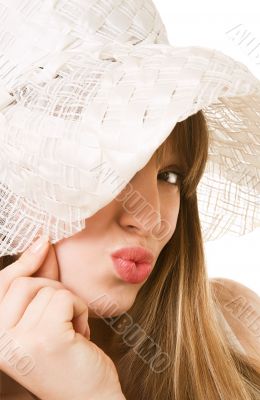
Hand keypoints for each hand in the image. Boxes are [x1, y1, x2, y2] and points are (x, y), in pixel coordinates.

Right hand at [0, 235, 124, 399]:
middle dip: (53, 289)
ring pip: (48, 288)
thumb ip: (39, 283)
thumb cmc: (69, 358)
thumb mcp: (46, 318)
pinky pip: (65, 297)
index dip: (23, 261)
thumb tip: (40, 242)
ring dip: (70, 302)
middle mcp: (0, 341)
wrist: (90, 399)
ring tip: (72, 329)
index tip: (43, 240)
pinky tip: (81, 333)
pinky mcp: (45, 337)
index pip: (1, 285)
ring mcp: (20, 341)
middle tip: (66, 315)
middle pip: (23, 282)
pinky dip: (80, 309)